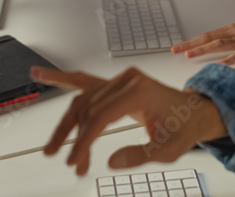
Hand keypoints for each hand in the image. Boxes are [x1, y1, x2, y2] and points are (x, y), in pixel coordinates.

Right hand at [31, 66, 227, 174]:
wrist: (193, 112)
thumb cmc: (182, 127)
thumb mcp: (168, 150)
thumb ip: (139, 155)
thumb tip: (111, 160)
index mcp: (140, 91)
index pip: (101, 116)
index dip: (84, 141)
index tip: (74, 160)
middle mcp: (127, 80)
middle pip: (88, 108)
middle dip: (74, 138)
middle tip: (66, 161)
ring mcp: (120, 79)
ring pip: (82, 100)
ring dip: (68, 126)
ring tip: (54, 148)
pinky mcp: (115, 83)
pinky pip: (84, 81)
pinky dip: (62, 79)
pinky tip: (41, 74)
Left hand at [172, 22, 234, 63]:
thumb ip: (232, 41)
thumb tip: (217, 49)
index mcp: (232, 29)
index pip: (208, 35)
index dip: (192, 41)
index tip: (179, 47)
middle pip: (208, 38)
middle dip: (191, 44)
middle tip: (175, 49)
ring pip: (219, 44)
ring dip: (203, 49)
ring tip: (189, 55)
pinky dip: (227, 60)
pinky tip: (217, 65)